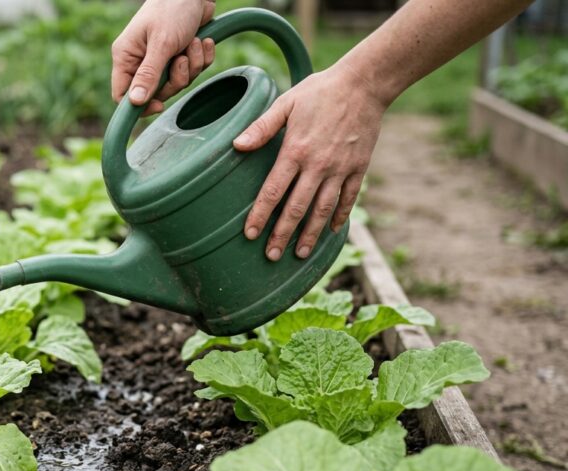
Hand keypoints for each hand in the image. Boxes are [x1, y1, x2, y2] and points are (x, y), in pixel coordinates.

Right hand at [112, 0, 216, 114]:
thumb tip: (135, 102)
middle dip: (176, 78)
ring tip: (193, 43)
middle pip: (156, 92)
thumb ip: (148, 74)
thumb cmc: (172, 10)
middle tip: (182, 59)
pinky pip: (193, 70)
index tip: (159, 105)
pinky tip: (203, 41)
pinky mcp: (180, 54)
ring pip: (178, 82)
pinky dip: (202, 57)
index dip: (139, 106)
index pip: (122, 95)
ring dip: (192, 64)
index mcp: (126, 56)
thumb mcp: (161, 44)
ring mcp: (162, 59)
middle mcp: (141, 60)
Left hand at [233, 62, 387, 260]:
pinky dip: (339, 216)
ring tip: (300, 254)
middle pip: (296, 208)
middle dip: (282, 235)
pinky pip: (348, 198)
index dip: (260, 215)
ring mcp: (341, 169)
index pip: (273, 191)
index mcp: (295, 151)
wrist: (365, 83)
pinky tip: (330, 230)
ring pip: (322, 210)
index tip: (250, 234)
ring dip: (310, 234)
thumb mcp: (286, 103)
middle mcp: (318, 165)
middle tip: (270, 256)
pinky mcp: (359, 168)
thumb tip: (236, 145)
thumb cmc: (320, 91)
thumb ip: (261, 127)